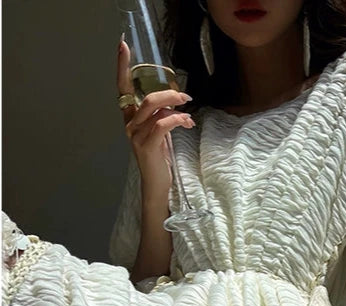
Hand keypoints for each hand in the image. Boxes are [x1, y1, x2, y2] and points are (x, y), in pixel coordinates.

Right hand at [116, 36, 195, 197]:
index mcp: (131, 118)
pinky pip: (162, 124)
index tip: (123, 45)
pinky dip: (177, 119)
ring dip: (175, 105)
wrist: (158, 185)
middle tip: (185, 96)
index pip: (122, 87)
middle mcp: (129, 124)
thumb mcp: (160, 131)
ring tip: (188, 110)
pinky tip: (186, 122)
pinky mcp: (146, 146)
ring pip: (153, 108)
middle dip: (168, 93)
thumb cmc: (159, 158)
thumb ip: (163, 114)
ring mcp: (135, 135)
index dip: (122, 67)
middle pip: (146, 97)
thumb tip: (175, 102)